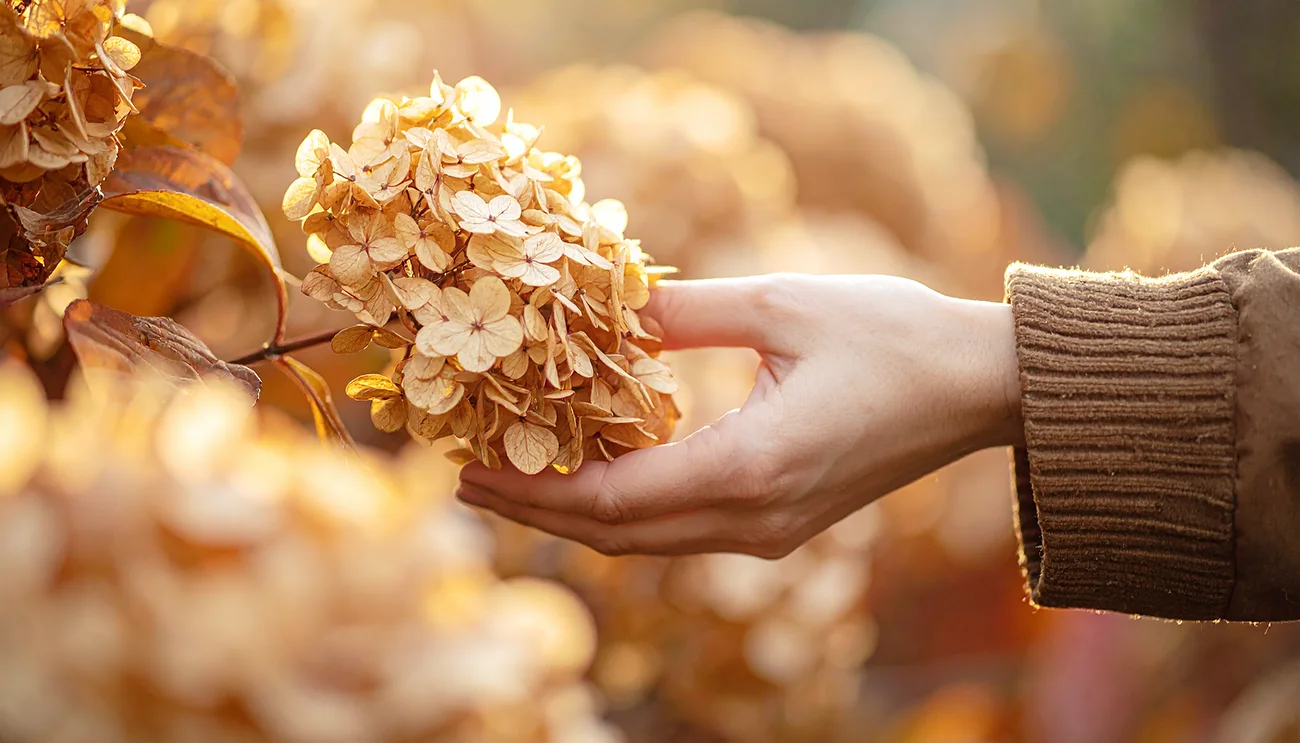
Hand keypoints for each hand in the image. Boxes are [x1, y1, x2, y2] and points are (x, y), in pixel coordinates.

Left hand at [456, 274, 1022, 558]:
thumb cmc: (895, 337)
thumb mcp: (783, 305)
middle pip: (615, 537)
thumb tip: (603, 307)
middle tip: (470, 473)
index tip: (468, 467)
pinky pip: (682, 532)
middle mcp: (753, 520)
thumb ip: (683, 312)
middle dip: (536, 510)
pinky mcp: (783, 526)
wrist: (982, 389)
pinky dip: (627, 511)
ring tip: (518, 475)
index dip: (529, 490)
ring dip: (577, 515)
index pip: (608, 501)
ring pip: (646, 543)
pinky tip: (599, 473)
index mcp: (748, 469)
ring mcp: (770, 534)